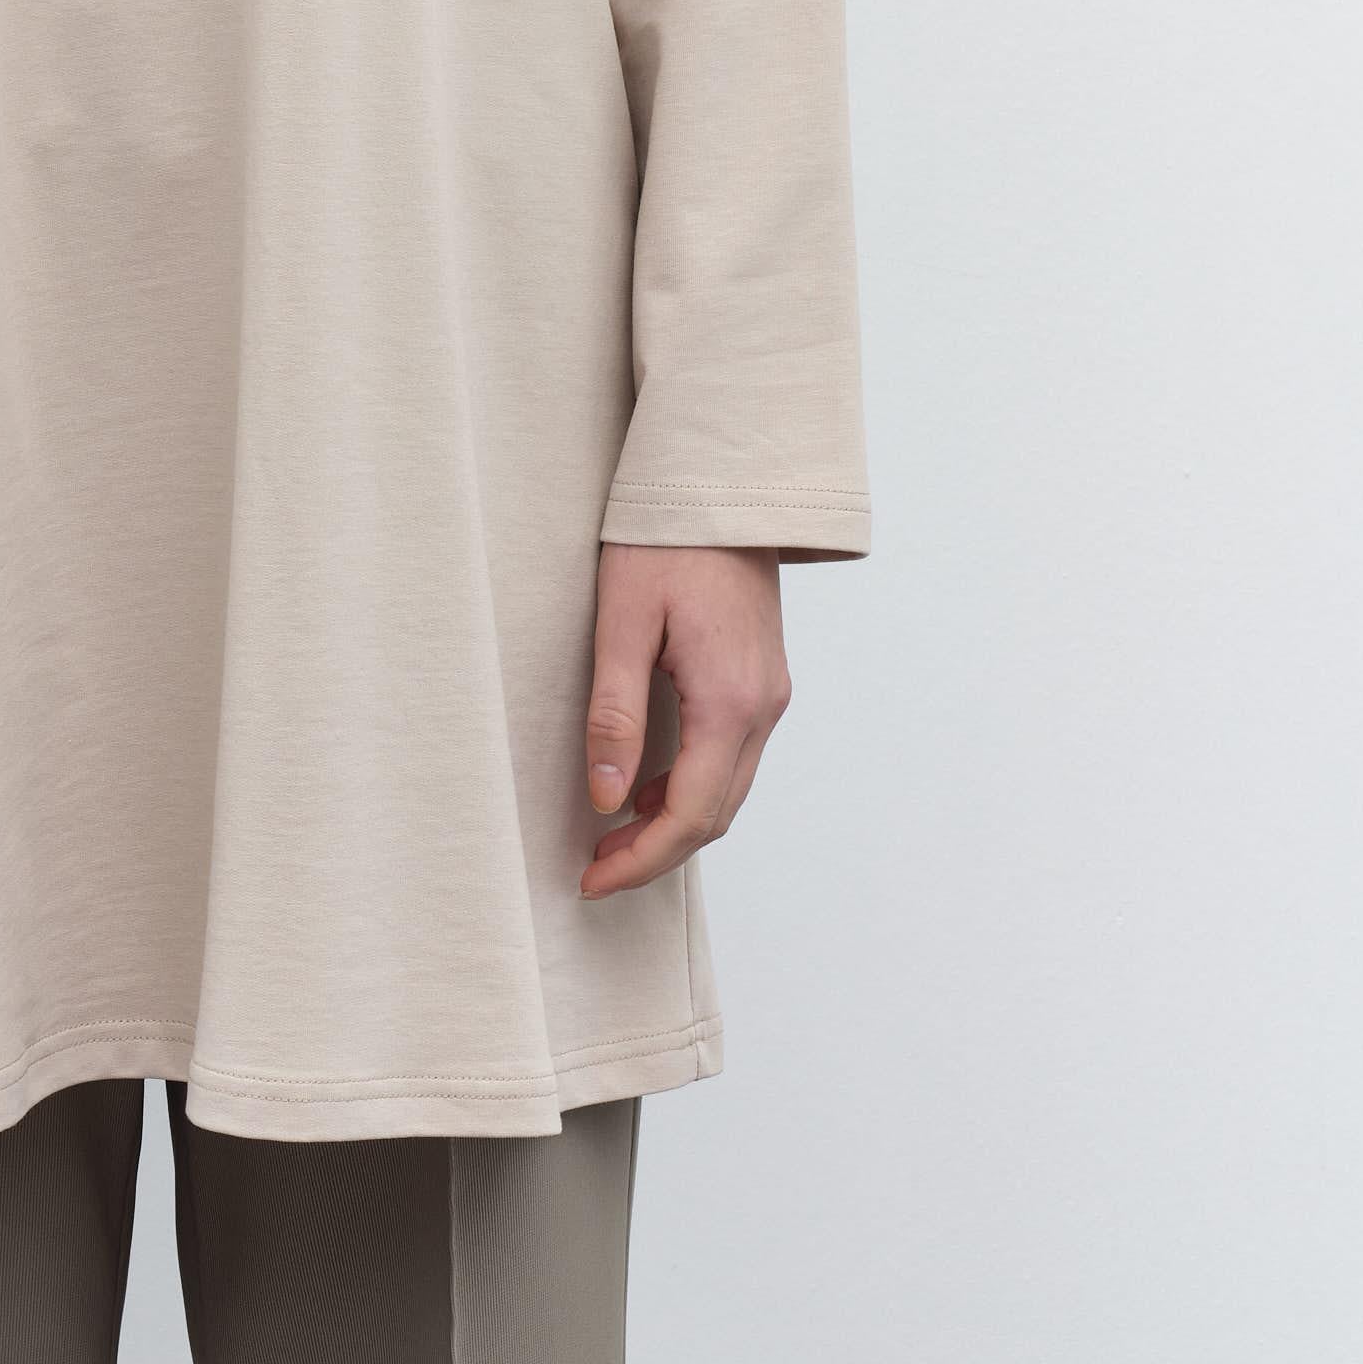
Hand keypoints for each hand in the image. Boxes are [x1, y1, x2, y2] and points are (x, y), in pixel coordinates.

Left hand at [579, 543, 789, 899]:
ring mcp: (769, 693)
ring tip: (613, 831)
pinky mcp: (762, 677)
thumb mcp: (622, 619)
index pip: (691, 816)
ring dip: (676, 822)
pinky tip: (650, 782)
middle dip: (656, 851)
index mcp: (730, 700)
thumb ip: (614, 712)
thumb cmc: (665, 538)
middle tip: (595, 865)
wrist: (723, 483)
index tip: (593, 880)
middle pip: (716, 815)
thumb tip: (606, 798)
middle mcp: (762, 706)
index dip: (642, 860)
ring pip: (728, 789)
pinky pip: (733, 756)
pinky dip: (694, 785)